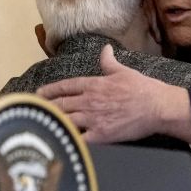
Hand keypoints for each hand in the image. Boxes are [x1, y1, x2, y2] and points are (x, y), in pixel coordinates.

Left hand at [37, 44, 190, 143]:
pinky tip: (59, 141)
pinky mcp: (101, 135)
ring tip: (40, 125)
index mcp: (94, 84)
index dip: (50, 90)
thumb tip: (105, 49)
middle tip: (33, 110)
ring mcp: (93, 119)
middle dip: (44, 107)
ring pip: (64, 120)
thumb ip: (109, 62)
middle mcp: (89, 101)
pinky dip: (68, 139)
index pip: (65, 86)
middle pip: (59, 104)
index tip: (39, 93)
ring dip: (51, 122)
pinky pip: (78, 139)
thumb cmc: (144, 89)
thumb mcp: (124, 71)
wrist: (158, 107)